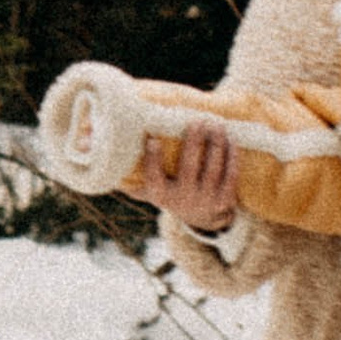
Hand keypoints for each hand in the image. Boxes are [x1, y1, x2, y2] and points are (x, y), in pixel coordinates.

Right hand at [138, 119, 240, 237]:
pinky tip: (231, 140)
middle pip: (189, 168)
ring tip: (217, 125)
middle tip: (197, 121)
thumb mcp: (153, 188)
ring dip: (216, 144)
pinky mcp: (225, 200)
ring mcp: (205, 200)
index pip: (154, 177)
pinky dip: (232, 156)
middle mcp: (182, 199)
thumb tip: (108, 152)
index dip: (152, 159)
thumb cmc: (172, 191)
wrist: (201, 217)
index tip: (153, 139)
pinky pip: (231, 175)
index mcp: (160, 194)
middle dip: (194, 143)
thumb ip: (135, 174)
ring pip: (213, 169)